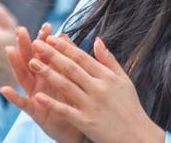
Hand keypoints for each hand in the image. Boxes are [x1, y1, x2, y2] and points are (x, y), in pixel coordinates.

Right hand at [0, 24, 83, 142]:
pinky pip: (22, 103)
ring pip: (24, 77)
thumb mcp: (71, 78)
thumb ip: (67, 58)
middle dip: (26, 45)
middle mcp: (40, 81)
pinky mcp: (35, 112)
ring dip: (16, 64)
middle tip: (21, 29)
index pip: (46, 52)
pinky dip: (13, 97)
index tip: (47, 25)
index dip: (45, 39)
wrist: (76, 128)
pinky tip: (4, 89)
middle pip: (31, 60)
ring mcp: (35, 95)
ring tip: (9, 50)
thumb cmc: (73, 101)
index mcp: (51, 72)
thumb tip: (64, 35)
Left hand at [26, 36, 163, 142]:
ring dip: (48, 73)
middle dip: (52, 55)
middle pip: (72, 68)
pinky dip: (51, 103)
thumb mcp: (124, 80)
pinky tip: (37, 96)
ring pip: (66, 86)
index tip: (51, 37)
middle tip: (36, 43)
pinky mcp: (86, 122)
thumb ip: (109, 60)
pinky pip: (66, 111)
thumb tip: (97, 39)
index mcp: (107, 77)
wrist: (138, 136)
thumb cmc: (130, 107)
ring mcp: (92, 105)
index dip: (65, 47)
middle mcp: (99, 88)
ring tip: (32, 63)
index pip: (82, 58)